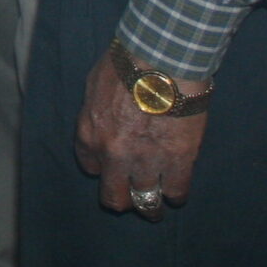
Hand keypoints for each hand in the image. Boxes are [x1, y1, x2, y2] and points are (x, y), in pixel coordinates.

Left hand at [75, 50, 209, 217]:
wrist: (162, 57)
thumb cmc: (127, 61)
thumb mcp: (95, 83)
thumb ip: (96, 109)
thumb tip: (103, 115)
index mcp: (89, 134)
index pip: (90, 167)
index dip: (103, 168)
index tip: (112, 167)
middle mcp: (113, 154)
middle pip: (114, 196)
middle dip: (122, 200)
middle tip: (131, 199)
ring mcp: (146, 160)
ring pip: (145, 201)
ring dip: (150, 207)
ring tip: (156, 209)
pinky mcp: (178, 159)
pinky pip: (175, 191)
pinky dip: (176, 194)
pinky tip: (177, 192)